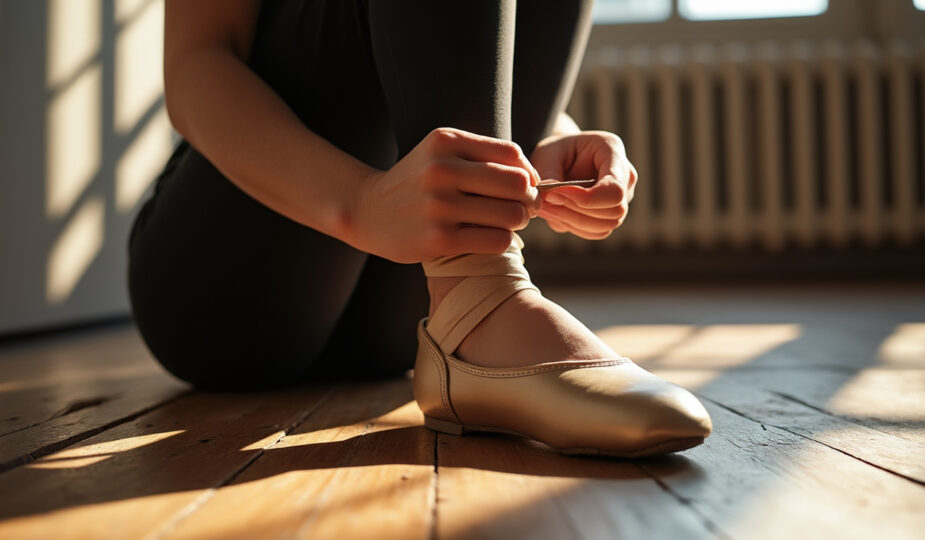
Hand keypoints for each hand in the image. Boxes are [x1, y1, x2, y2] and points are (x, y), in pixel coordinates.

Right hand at [350, 127, 540, 262]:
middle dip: (528, 199)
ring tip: (506, 223)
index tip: (524, 187)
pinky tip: (489, 237)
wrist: (368, 211)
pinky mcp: (439, 240)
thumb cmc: (418, 182)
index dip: (528, 173)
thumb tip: (534, 178)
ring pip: (511, 215)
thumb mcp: (442, 153)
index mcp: (445, 142)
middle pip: (517, 185)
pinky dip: (502, 241)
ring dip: (517, 222)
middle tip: (523, 209)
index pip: (512, 154)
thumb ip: (485, 156)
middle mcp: (441, 170)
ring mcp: (439, 207)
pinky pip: (496, 241)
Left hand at [530, 131, 636, 239]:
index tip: (553, 193)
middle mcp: (625, 176)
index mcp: (613, 151)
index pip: (614, 189)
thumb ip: (548, 174)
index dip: (586, 199)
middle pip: (614, 211)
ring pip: (606, 226)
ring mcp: (622, 198)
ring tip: (544, 207)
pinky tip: (554, 212)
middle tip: (545, 200)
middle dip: (576, 210)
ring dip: (572, 221)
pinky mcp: (611, 214)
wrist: (560, 157)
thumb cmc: (555, 151)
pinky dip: (572, 226)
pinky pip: (596, 232)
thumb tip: (550, 198)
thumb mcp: (546, 154)